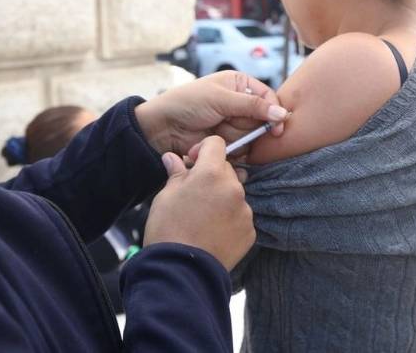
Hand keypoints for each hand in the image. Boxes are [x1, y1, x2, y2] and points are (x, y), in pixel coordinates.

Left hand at [135, 71, 288, 155]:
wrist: (163, 127)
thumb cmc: (188, 103)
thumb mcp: (221, 99)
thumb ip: (253, 106)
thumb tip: (282, 114)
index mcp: (239, 84)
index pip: (268, 96)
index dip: (274, 111)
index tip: (277, 127)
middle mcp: (240, 102)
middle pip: (263, 119)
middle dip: (252, 128)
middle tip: (234, 129)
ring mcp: (234, 123)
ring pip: (252, 136)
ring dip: (238, 139)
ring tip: (218, 134)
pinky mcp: (228, 141)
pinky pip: (241, 148)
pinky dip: (232, 150)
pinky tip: (218, 145)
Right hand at [144, 136, 255, 269]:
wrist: (181, 272)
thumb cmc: (168, 230)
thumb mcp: (165, 196)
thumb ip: (176, 173)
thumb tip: (172, 158)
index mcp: (211, 174)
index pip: (216, 144)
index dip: (203, 149)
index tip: (193, 162)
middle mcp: (234, 188)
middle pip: (226, 170)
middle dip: (212, 176)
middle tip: (194, 194)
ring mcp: (245, 211)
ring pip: (234, 194)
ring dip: (222, 198)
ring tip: (202, 218)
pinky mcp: (250, 231)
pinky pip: (240, 216)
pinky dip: (229, 219)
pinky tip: (212, 232)